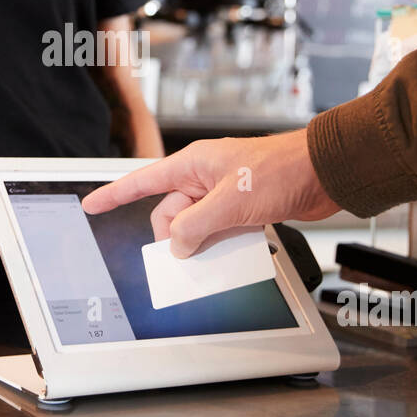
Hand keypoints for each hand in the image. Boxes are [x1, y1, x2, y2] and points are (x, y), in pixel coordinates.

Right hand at [81, 130, 340, 257]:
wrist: (324, 173)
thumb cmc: (280, 171)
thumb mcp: (229, 203)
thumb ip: (195, 226)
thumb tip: (176, 244)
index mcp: (193, 165)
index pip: (142, 181)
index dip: (114, 195)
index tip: (92, 205)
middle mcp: (205, 177)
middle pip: (170, 213)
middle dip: (175, 236)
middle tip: (188, 252)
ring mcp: (225, 193)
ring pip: (196, 226)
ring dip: (202, 243)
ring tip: (216, 252)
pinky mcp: (245, 208)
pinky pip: (220, 230)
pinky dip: (222, 244)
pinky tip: (235, 252)